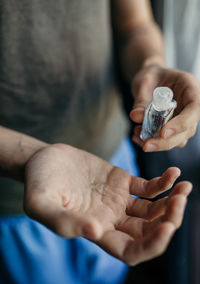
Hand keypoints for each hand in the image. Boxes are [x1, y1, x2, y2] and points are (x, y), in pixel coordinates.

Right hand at [24, 144, 191, 264]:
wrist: (44, 160)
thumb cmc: (38, 183)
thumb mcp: (41, 204)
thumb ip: (63, 221)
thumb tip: (95, 232)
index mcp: (96, 231)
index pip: (132, 250)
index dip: (152, 246)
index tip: (168, 229)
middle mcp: (111, 219)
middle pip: (149, 231)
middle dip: (169, 220)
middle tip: (180, 202)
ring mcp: (118, 200)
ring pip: (153, 210)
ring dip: (171, 202)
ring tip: (184, 188)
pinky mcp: (121, 181)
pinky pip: (148, 187)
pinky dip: (163, 183)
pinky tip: (173, 174)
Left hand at [130, 64, 199, 151]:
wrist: (151, 80)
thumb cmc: (151, 76)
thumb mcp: (144, 81)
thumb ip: (141, 98)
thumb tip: (136, 116)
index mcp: (191, 88)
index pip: (194, 109)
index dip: (181, 124)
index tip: (163, 133)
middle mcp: (191, 106)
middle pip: (187, 129)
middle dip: (166, 141)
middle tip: (146, 146)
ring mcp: (184, 119)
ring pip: (178, 139)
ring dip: (158, 143)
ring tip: (137, 136)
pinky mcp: (174, 128)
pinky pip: (167, 140)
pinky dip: (152, 142)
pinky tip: (137, 136)